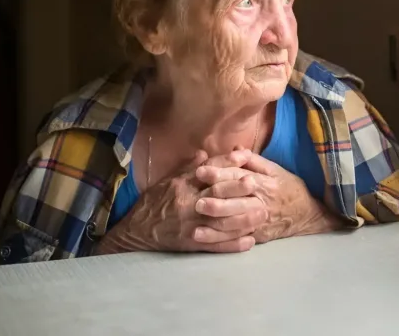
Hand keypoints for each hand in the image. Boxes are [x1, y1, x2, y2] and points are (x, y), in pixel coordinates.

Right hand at [96, 150, 266, 254]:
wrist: (136, 232)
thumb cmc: (153, 203)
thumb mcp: (167, 181)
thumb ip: (187, 168)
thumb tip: (204, 152)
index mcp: (182, 185)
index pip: (208, 171)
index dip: (226, 163)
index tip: (245, 157)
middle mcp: (188, 203)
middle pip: (216, 194)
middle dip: (238, 189)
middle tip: (257, 184)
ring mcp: (191, 225)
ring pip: (220, 221)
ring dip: (243, 219)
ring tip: (263, 214)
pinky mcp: (191, 243)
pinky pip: (215, 245)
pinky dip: (233, 244)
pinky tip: (250, 242)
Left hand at [195, 151, 343, 243]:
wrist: (307, 214)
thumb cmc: (289, 188)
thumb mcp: (275, 170)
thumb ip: (254, 160)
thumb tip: (235, 149)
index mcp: (264, 183)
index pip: (239, 177)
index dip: (219, 174)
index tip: (200, 172)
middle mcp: (261, 203)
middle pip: (235, 202)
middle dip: (215, 203)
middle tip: (195, 202)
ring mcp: (259, 222)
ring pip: (234, 224)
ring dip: (214, 225)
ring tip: (195, 224)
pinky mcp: (258, 236)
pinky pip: (236, 239)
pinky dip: (219, 240)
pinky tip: (203, 239)